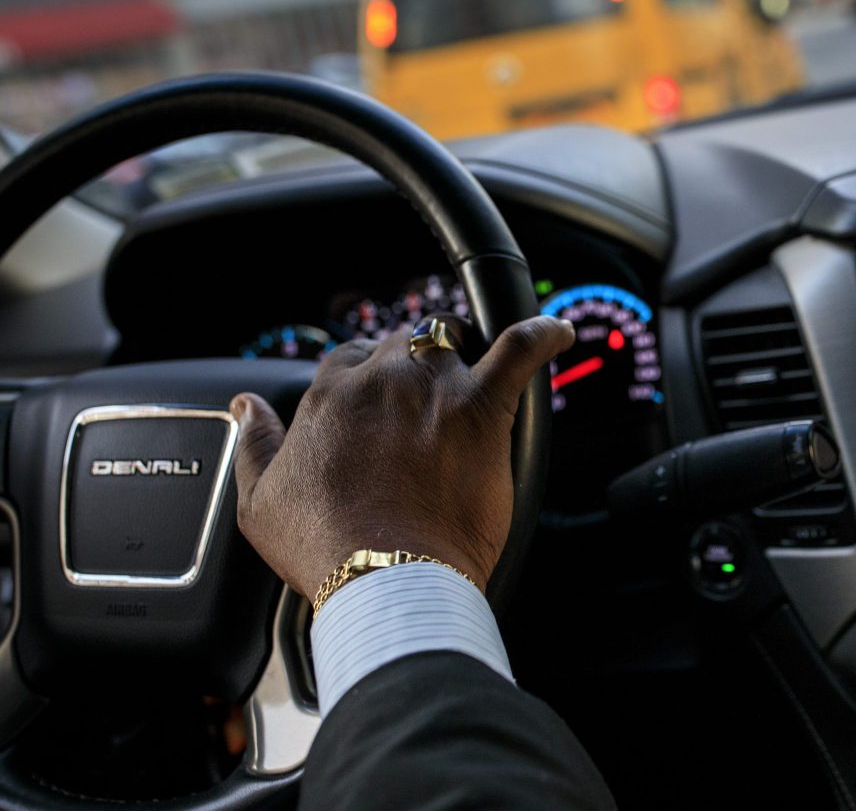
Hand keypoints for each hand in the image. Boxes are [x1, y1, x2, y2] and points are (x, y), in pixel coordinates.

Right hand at [229, 315, 573, 602]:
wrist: (385, 577)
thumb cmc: (324, 546)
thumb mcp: (260, 501)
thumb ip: (255, 443)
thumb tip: (246, 405)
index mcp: (330, 395)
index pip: (352, 359)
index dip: (369, 380)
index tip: (377, 407)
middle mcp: (382, 379)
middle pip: (403, 347)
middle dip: (414, 368)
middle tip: (424, 409)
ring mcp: (435, 388)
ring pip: (452, 344)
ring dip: (461, 358)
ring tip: (471, 382)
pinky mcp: (483, 408)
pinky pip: (519, 351)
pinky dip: (542, 335)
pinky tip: (556, 331)